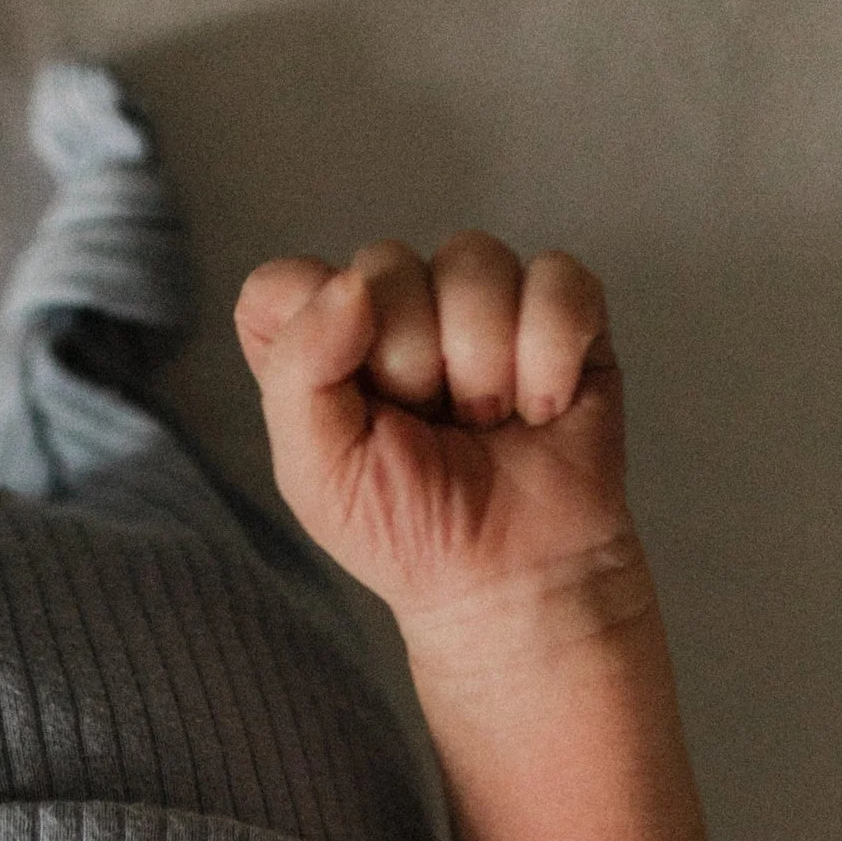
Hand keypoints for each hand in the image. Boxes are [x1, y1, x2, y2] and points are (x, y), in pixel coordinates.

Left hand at [235, 235, 636, 666]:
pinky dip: (549, 355)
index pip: (281, 284)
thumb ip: (296, 370)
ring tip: (488, 423)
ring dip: (483, 362)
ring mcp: (480, 303)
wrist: (512, 583)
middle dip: (410, 358)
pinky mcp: (560, 311)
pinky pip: (556, 278)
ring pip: (473, 257)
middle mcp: (397, 311)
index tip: (349, 394)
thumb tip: (352, 283)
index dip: (311, 325)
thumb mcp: (318, 474)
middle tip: (431, 428)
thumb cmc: (409, 535)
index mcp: (324, 346)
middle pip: (384, 262)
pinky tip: (542, 409)